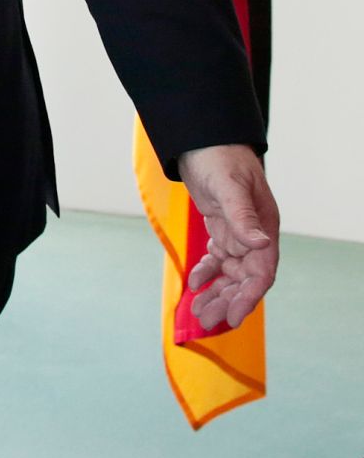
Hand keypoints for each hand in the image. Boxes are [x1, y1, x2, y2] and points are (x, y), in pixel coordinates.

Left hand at [178, 143, 279, 331]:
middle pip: (244, 278)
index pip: (261, 272)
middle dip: (228, 300)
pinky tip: (194, 284)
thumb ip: (242, 215)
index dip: (249, 297)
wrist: (202, 138)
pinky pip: (217, 258)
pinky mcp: (220, 227)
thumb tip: (259, 244)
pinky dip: (207, 272)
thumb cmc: (219, 157)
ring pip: (230, 272)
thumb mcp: (228, 185)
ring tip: (199, 312)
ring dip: (217, 292)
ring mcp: (237, 232)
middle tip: (207, 320)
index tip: (234, 318)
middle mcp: (254, 234)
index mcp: (264, 227)